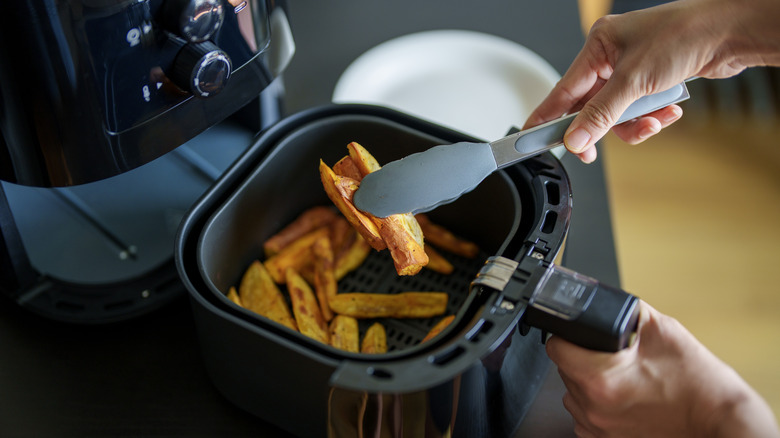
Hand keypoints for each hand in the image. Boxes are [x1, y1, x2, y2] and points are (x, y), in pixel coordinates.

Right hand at [523, 0, 779, 162]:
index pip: (562, 90)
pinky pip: (638, 110)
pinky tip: (668, 111)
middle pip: (591, 106)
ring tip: (653, 121)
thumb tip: (575, 138)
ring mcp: (633, 68)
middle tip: (593, 150)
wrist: (731, 33)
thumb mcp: (634, 81)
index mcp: (598, 46)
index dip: (546, 117)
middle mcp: (612, 56)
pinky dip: (651, 116)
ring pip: (617, 112)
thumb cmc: (685, 37)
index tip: (530, 138)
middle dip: (602, 126)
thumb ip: (601, 114)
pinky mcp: (652, 80)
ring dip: (634, 124)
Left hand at [546, 301, 779, 437]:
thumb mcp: (661, 330)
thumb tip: (605, 301)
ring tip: (620, 376)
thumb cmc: (698, 385)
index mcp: (601, 377)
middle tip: (613, 356)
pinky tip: (620, 396)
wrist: (718, 420)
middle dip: (583, 357)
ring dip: (587, 382)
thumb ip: (627, 312)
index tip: (579, 334)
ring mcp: (599, 428)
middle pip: (564, 370)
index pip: (556, 347)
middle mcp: (594, 406)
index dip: (567, 334)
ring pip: (572, 395)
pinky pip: (585, 417)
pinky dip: (596, 405)